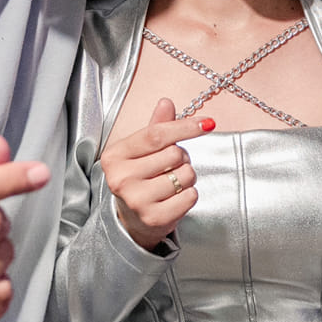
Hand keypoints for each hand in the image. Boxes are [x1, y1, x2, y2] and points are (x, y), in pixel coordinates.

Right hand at [100, 98, 215, 251]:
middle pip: (174, 153)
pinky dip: (190, 194)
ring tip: (172, 182)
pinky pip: (190, 196)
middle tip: (171, 166)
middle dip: (182, 157)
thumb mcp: (142, 150)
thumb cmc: (139, 178)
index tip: (207, 123)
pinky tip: (175, 198)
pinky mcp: (154, 218)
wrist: (132, 219)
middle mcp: (121, 179)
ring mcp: (136, 201)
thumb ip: (156, 127)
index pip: (156, 134)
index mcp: (115, 156)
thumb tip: (166, 102)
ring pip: (185, 174)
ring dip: (187, 176)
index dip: (184, 127)